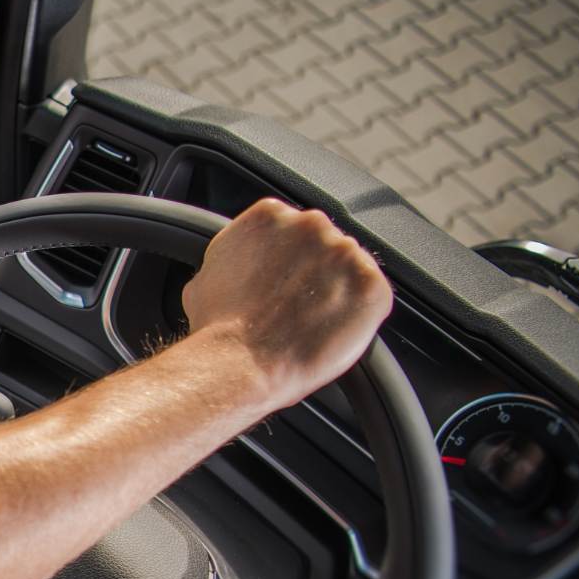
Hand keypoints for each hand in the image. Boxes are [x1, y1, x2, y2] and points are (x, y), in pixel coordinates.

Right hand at [180, 198, 391, 411]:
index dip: (286, 259)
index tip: (280, 282)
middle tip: (294, 307)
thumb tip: (237, 265)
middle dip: (314, 273)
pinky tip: (329, 331)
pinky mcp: (371, 286)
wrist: (237, 363)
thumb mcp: (206, 276)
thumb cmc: (217, 328)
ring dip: (337, 292)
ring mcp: (345, 253)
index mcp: (270, 215)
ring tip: (309, 324)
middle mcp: (311, 224)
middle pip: (323, 244)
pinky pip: (373, 297)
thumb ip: (233, 257)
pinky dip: (358, 316)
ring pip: (350, 270)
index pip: (290, 228)